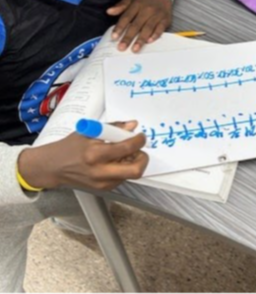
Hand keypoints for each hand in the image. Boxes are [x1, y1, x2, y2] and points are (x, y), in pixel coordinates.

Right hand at [17, 121, 148, 190]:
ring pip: (131, 175)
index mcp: (95, 154)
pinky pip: (123, 178)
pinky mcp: (103, 189)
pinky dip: (125, 168)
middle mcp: (100, 171)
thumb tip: (133, 125)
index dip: (139, 141)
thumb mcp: (90, 131)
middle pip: (135, 171)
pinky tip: (116, 161)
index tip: (140, 136)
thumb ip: (114, 128)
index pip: (126, 148)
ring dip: (134, 162)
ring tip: (124, 153)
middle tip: (139, 150)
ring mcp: (102, 183)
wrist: (53, 168)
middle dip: (143, 158)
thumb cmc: (70, 147)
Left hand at [107, 0, 174, 51]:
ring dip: (141, 39)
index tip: (114, 37)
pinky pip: (160, 28)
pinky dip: (155, 35)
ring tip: (135, 49)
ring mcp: (157, 15)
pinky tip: (149, 41)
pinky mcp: (165, 19)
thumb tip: (109, 11)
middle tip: (122, 48)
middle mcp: (147, 10)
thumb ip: (120, 6)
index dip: (120, 27)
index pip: (126, 17)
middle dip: (128, 37)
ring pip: (148, 28)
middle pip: (136, 25)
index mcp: (136, 4)